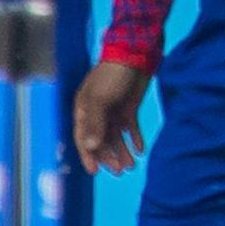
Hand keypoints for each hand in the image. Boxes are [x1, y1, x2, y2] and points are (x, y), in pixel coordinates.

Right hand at [74, 60, 151, 174]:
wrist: (135, 53)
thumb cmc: (112, 75)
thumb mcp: (100, 99)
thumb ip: (95, 123)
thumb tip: (90, 147)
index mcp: (84, 110)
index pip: (83, 138)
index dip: (88, 155)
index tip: (95, 171)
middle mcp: (97, 113)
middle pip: (101, 140)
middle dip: (109, 156)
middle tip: (120, 171)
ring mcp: (113, 110)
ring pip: (116, 137)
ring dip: (123, 151)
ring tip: (132, 165)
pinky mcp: (129, 108)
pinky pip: (130, 128)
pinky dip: (135, 138)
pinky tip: (141, 149)